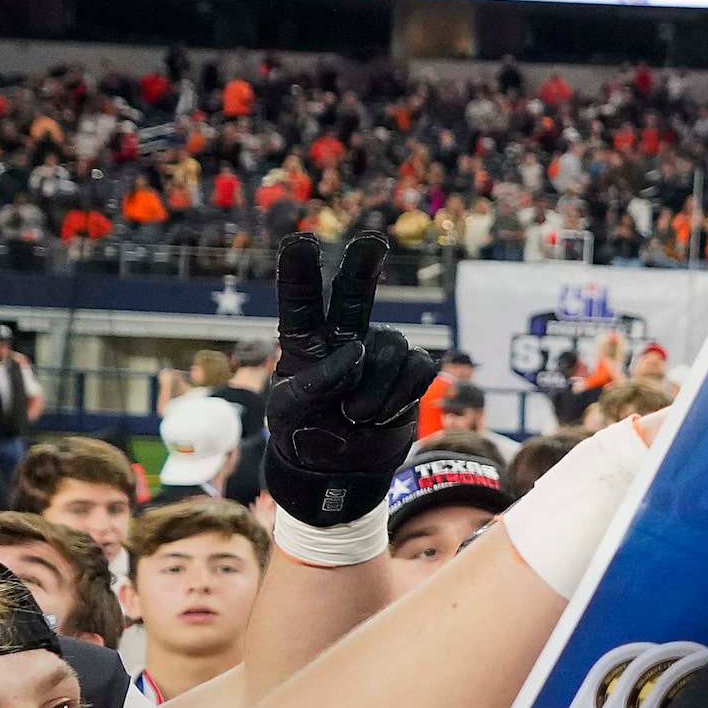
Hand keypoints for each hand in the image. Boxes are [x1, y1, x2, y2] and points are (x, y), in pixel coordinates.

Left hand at [263, 233, 439, 524]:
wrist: (340, 467)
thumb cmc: (302, 433)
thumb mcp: (287, 412)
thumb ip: (314, 381)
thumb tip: (358, 352)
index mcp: (305, 341)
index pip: (300, 302)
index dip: (300, 271)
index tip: (301, 240)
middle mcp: (344, 337)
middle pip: (354, 294)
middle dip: (363, 266)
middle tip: (371, 240)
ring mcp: (380, 353)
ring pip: (392, 348)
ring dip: (377, 389)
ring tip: (357, 416)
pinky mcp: (410, 373)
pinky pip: (420, 369)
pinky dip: (402, 395)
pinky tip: (382, 415)